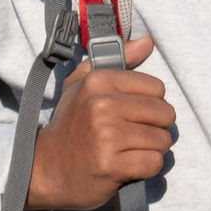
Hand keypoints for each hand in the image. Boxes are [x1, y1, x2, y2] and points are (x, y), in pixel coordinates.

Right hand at [27, 36, 169, 210]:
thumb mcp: (82, 85)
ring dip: (152, 148)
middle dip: (156, 127)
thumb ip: (118, 59)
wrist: (46, 168)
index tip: (132, 114)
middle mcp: (101, 105)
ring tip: (129, 149)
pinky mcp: (112, 165)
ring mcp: (106, 136)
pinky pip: (154, 162)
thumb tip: (148, 42)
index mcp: (97, 81)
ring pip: (162, 139)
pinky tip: (128, 165)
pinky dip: (146, 167)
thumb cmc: (71, 124)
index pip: (157, 88)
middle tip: (134, 135)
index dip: (150, 103)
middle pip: (164, 114)